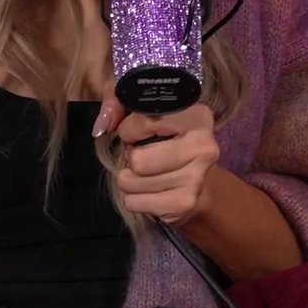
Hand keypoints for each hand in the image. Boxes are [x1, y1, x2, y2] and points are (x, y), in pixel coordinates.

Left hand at [97, 85, 220, 225]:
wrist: (197, 180)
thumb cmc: (167, 139)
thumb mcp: (144, 110)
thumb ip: (117, 103)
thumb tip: (103, 125)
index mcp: (197, 116)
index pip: (143, 122)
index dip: (128, 130)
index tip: (136, 134)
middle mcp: (204, 146)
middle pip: (139, 160)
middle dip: (131, 158)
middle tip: (144, 156)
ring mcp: (197, 177)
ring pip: (133, 182)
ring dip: (130, 180)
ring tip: (145, 174)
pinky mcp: (185, 203)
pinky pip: (134, 202)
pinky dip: (134, 199)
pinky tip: (149, 191)